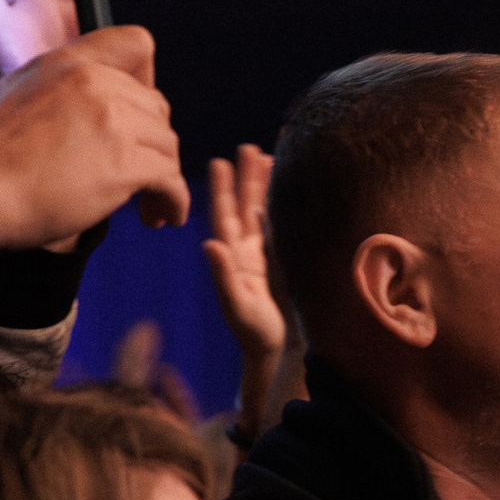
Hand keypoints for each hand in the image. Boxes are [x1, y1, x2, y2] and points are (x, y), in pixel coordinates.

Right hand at [0, 27, 187, 247]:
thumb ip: (53, 88)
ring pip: (167, 145)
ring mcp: (113, 122)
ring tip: (148, 205)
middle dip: (152, 141)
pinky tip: (162, 217)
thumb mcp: (10, 94)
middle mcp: (96, 84)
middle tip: (140, 172)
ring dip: (162, 177)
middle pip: (157, 106)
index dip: (148, 77)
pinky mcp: (125, 164)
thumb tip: (71, 98)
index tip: (139, 112)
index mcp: (69, 63)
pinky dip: (173, 201)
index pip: (136, 43)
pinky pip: (171, 180)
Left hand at [202, 144, 287, 358]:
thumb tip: (209, 243)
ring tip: (270, 156)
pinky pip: (283, 227)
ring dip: (265, 187)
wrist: (277, 352)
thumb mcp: (237, 307)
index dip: (223, 190)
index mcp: (232, 258)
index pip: (225, 217)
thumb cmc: (254, 335)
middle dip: (246, 178)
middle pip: (245, 207)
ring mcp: (265, 256)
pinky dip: (284, 205)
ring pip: (264, 213)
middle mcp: (246, 252)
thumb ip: (222, 276)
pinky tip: (290, 187)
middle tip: (247, 148)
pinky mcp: (284, 262)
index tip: (220, 161)